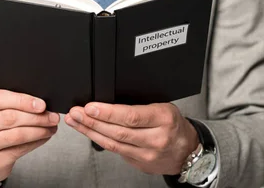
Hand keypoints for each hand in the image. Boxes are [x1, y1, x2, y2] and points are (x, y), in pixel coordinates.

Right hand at [0, 89, 59, 183]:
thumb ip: (12, 105)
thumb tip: (41, 104)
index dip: (23, 100)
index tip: (42, 104)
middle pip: (10, 117)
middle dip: (36, 117)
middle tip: (52, 117)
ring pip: (17, 135)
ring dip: (39, 130)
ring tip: (51, 127)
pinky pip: (20, 149)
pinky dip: (36, 142)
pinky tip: (44, 137)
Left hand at [64, 102, 197, 175]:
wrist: (187, 151)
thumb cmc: (173, 124)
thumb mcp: (164, 107)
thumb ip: (140, 105)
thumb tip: (109, 100)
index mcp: (163, 118)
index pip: (131, 116)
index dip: (108, 112)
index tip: (90, 107)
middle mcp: (156, 138)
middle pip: (118, 131)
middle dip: (93, 121)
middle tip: (76, 113)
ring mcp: (147, 154)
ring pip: (113, 143)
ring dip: (90, 131)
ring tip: (76, 121)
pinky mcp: (139, 163)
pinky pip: (116, 151)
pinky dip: (99, 140)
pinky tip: (89, 132)